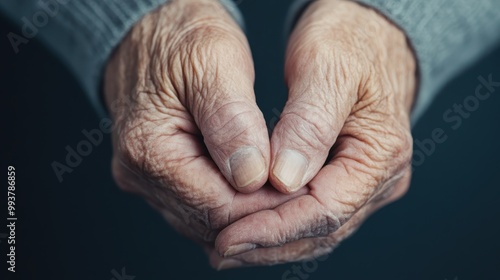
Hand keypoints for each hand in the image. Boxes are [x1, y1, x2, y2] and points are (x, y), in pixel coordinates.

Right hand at [104, 0, 302, 267]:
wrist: (150, 29)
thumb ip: (232, 123)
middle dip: (261, 214)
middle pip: (211, 221)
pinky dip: (231, 203)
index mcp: (149, 150)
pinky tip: (258, 187)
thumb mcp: (213, 63)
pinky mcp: (158, 175)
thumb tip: (252, 178)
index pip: (218, 207)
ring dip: (248, 212)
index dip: (267, 207)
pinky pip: (198, 207)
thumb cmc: (180, 36)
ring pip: (206, 221)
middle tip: (305, 194)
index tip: (307, 193)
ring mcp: (147, 178)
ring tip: (285, 190)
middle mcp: (140, 174)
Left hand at [213, 0, 416, 265]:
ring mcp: (365, 182)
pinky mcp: (346, 177)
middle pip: (321, 230)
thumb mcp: (329, 69)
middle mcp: (378, 178)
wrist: (369, 32)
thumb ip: (309, 125)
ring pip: (316, 228)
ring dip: (271, 242)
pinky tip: (249, 226)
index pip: (326, 210)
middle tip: (220, 250)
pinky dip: (280, 224)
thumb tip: (284, 180)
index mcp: (380, 154)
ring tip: (226, 246)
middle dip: (268, 244)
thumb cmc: (351, 40)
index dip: (275, 229)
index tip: (230, 236)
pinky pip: (312, 212)